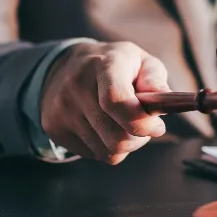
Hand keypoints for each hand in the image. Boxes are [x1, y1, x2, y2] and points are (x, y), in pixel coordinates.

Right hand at [40, 42, 168, 163]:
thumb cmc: (115, 66)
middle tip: (144, 127)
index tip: (157, 127)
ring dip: (124, 144)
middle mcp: (77, 86)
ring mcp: (62, 109)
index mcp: (104, 65)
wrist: (64, 67)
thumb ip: (155, 80)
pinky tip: (103, 127)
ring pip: (107, 151)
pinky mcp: (54, 128)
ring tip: (123, 124)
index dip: (141, 122)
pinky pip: (93, 155)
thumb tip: (163, 105)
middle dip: (139, 138)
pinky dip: (106, 147)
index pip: (116, 100)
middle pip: (116, 136)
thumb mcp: (140, 61)